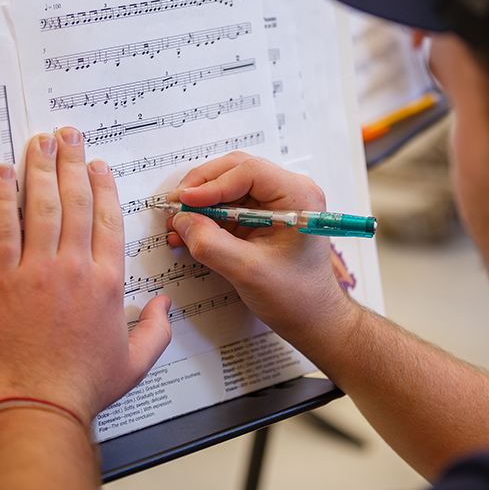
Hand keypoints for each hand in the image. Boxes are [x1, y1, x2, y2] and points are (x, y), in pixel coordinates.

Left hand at [0, 129, 171, 426]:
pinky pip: (1, 227)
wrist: (37, 406)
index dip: (102, 187)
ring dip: (40, 168)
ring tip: (39, 142)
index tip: (98, 166)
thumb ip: (157, 330)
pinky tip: (1, 173)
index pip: (106, 220)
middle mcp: (74, 268)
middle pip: (74, 202)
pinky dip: (0, 197)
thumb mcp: (135, 362)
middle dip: (72, 163)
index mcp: (107, 282)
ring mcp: (35, 270)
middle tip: (68, 135)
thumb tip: (166, 306)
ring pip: (41, 206)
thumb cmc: (83, 387)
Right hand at [165, 152, 352, 340]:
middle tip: (176, 205)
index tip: (186, 201)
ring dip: (200, 204)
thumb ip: (211, 244)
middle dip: (201, 188)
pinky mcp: (261, 219)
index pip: (248, 171)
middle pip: (235, 172)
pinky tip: (188, 231)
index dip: (212, 184)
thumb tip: (184, 222)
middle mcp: (288, 193)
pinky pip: (228, 207)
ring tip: (178, 221)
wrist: (312, 318)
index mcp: (298, 196)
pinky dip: (206, 217)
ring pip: (228, 188)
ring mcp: (274, 205)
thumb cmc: (299, 296)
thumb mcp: (249, 271)